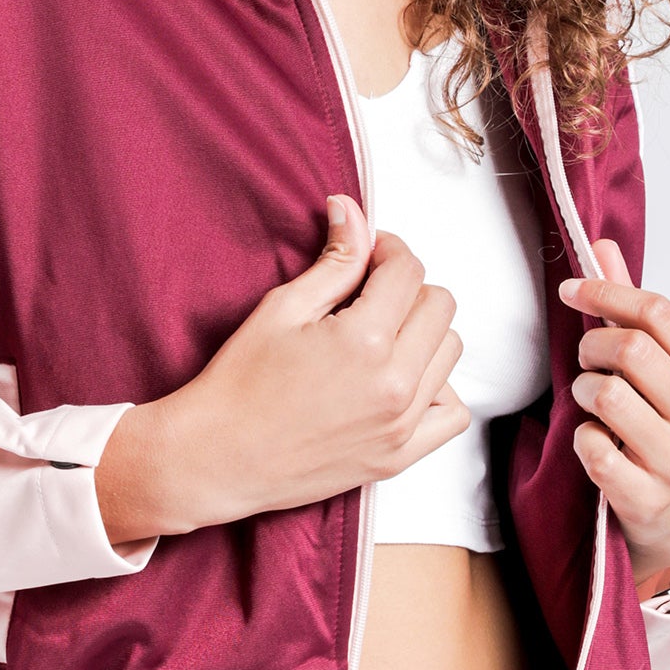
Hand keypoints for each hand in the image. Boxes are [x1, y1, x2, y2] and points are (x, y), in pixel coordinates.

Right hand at [95, 196, 468, 542]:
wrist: (217, 457)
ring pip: (449, 352)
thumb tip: (354, 211)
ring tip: (380, 336)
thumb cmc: (238, 384)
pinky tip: (402, 379)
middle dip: (407, 288)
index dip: (387, 249)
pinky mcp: (399, 457)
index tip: (367, 253)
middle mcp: (394, 383)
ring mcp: (401, 425)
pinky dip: (437, 389)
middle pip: (439, 306)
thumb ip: (334, 261)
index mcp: (364, 340)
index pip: (408, 270)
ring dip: (422, 333)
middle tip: (368, 293)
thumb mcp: (282, 308)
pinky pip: (452, 414)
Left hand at [560, 238, 669, 588]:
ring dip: (582, 392)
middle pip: (630, 347)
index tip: (571, 289)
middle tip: (588, 360)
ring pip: (606, 395)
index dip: (605, 291)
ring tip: (591, 402)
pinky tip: (596, 442)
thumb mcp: (669, 368)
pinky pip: (592, 447)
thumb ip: (633, 309)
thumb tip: (603, 245)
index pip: (658, 311)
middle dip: (592, 346)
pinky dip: (581, 439)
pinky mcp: (648, 497)